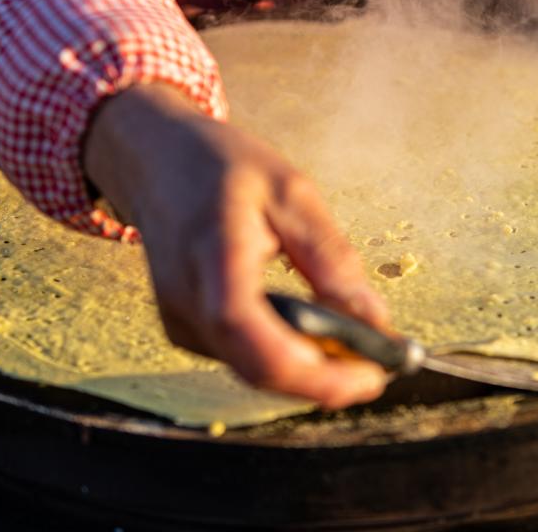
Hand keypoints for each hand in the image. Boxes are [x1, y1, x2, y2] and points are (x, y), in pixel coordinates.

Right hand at [83, 83, 388, 408]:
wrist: (156, 158)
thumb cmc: (222, 166)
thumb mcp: (293, 194)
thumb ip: (331, 260)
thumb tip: (373, 319)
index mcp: (216, 261)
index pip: (261, 345)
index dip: (320, 376)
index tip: (372, 376)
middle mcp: (188, 303)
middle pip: (261, 371)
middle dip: (327, 380)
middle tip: (381, 363)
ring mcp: (180, 321)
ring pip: (255, 371)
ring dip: (311, 369)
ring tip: (358, 343)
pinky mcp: (184, 328)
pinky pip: (244, 357)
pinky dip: (287, 353)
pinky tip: (317, 329)